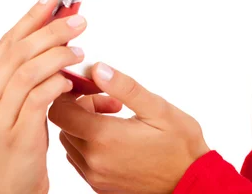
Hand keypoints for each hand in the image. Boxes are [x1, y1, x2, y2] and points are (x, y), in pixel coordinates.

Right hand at [0, 0, 86, 193]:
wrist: (12, 187)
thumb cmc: (20, 140)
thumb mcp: (18, 103)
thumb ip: (31, 73)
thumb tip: (63, 37)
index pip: (8, 41)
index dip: (32, 16)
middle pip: (18, 52)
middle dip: (51, 30)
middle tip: (79, 21)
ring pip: (26, 72)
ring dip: (57, 55)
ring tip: (80, 50)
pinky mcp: (15, 135)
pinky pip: (37, 99)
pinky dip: (56, 84)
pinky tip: (71, 79)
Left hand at [48, 64, 210, 193]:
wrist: (191, 181)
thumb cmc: (180, 145)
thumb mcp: (157, 108)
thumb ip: (125, 87)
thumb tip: (98, 69)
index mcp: (105, 138)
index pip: (60, 110)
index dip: (71, 92)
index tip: (91, 85)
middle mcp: (94, 160)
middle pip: (64, 125)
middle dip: (81, 107)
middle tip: (111, 102)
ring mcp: (95, 176)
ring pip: (70, 142)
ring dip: (85, 126)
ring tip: (116, 119)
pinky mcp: (100, 186)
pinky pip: (80, 160)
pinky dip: (90, 144)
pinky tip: (115, 138)